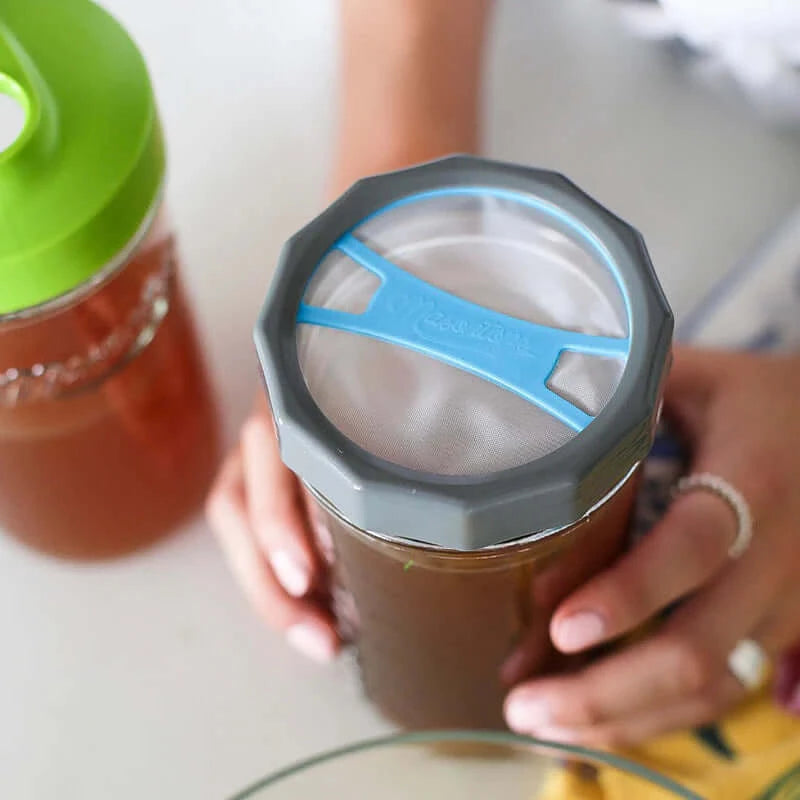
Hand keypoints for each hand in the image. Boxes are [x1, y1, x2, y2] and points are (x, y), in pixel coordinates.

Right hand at [207, 139, 471, 660]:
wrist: (404, 238)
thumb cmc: (434, 262)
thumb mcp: (469, 289)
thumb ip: (512, 327)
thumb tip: (625, 376)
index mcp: (314, 364)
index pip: (273, 449)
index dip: (282, 520)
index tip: (312, 576)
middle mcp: (289, 396)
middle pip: (246, 496)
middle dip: (273, 577)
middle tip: (321, 637)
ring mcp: (288, 423)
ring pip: (248, 510)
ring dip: (273, 583)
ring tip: (318, 637)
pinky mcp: (305, 442)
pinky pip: (271, 506)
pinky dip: (286, 559)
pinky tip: (325, 595)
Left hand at [505, 347, 799, 746]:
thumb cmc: (757, 399)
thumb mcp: (697, 378)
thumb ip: (626, 404)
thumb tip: (537, 444)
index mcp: (753, 481)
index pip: (692, 548)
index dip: (629, 593)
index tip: (561, 627)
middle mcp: (779, 557)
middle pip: (699, 649)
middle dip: (605, 690)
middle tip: (520, 705)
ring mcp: (789, 605)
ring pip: (713, 689)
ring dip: (624, 717)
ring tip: (540, 724)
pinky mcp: (787, 630)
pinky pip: (726, 691)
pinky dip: (659, 716)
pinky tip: (598, 721)